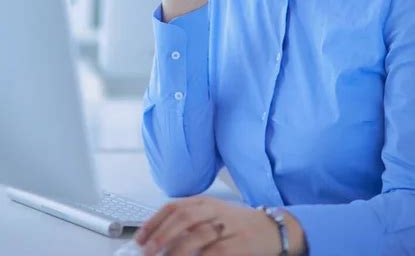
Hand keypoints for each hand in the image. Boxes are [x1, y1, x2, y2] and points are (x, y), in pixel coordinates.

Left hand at [134, 195, 280, 255]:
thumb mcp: (212, 215)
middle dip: (162, 235)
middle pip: (183, 217)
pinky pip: (215, 252)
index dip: (154, 222)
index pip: (174, 206)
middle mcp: (214, 210)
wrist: (271, 228)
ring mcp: (227, 227)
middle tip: (147, 251)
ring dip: (176, 250)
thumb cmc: (236, 224)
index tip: (139, 238)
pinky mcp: (239, 245)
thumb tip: (157, 240)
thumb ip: (188, 223)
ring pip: (197, 235)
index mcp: (205, 201)